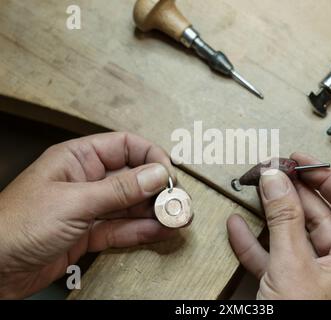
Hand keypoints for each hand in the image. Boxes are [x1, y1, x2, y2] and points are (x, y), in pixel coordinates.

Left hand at [0, 132, 177, 298]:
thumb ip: (119, 189)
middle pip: (133, 177)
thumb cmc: (15, 226)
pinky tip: (161, 231)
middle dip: (158, 189)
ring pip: (131, 205)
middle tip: (178, 202)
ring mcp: (90, 208)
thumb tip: (156, 173)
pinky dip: (142, 230)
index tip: (168, 173)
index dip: (150, 157)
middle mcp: (87, 181)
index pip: (125, 146)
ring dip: (155, 212)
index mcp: (78, 159)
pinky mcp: (90, 234)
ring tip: (177, 218)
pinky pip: (123, 228)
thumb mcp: (74, 202)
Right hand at [227, 153, 330, 299]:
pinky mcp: (291, 288)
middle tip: (270, 170)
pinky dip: (254, 242)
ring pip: (292, 235)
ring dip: (269, 214)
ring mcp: (315, 277)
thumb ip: (283, 218)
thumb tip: (275, 177)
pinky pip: (273, 258)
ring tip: (253, 188)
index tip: (300, 159)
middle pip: (317, 215)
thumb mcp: (293, 265)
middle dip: (290, 192)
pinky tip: (237, 226)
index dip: (324, 176)